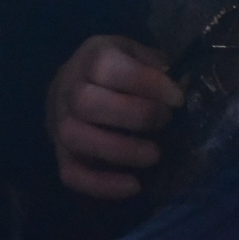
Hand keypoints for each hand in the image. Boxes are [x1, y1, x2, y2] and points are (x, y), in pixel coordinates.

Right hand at [46, 34, 183, 199]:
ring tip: (154, 155)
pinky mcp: (59, 154)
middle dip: (134, 115)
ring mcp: (58, 122)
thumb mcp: (133, 53)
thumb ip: (154, 64)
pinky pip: (70, 173)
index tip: (176, 98)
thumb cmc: (114, 71)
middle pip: (85, 102)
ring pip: (74, 136)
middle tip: (165, 122)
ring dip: (119, 150)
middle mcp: (67, 87)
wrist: (72, 85)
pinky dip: (101, 185)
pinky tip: (133, 186)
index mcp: (89, 57)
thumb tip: (180, 85)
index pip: (105, 65)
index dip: (144, 81)